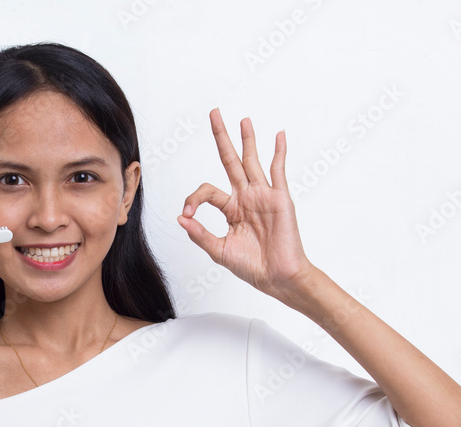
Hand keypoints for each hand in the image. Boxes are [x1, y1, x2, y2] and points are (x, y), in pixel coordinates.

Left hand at [177, 110, 314, 301]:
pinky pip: (278, 171)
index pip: (207, 191)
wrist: (278, 278)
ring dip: (247, 139)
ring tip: (242, 120)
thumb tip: (181, 218)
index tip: (188, 212)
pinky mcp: (280, 199)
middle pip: (231, 161)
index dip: (194, 198)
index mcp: (231, 209)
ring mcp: (263, 196)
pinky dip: (279, 152)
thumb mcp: (219, 251)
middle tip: (214, 114)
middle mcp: (246, 198)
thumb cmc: (252, 266)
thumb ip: (200, 234)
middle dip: (222, 137)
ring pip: (252, 161)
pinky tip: (279, 135)